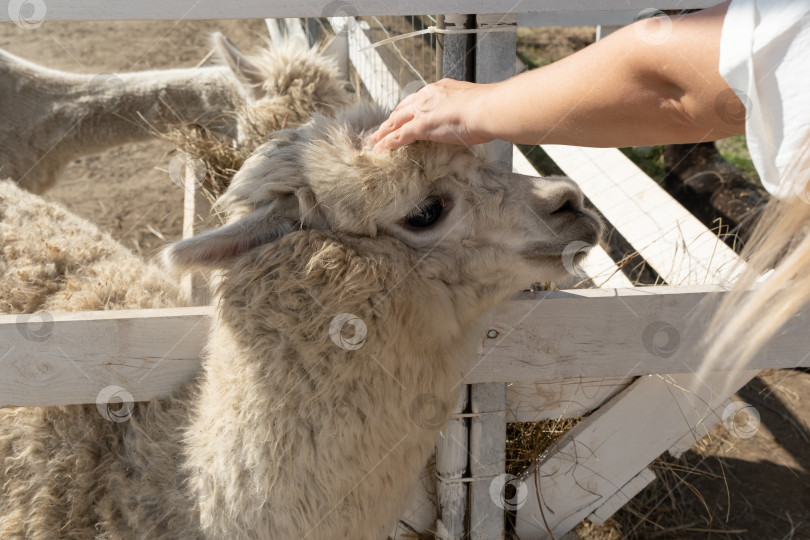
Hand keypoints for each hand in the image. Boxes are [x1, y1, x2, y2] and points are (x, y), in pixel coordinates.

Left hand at [370, 79, 493, 149]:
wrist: (488, 109)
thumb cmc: (488, 108)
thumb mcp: (472, 104)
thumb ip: (463, 108)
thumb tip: (469, 117)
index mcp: (440, 89)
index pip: (418, 99)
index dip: (408, 109)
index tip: (403, 116)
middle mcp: (428, 96)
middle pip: (402, 109)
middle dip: (391, 120)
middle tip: (382, 129)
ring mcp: (423, 111)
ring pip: (396, 122)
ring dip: (384, 132)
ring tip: (375, 141)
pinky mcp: (421, 126)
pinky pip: (399, 136)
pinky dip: (388, 142)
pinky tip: (380, 148)